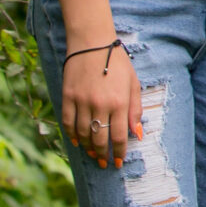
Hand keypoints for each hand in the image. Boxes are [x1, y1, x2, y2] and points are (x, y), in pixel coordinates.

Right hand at [60, 38, 143, 168]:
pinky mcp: (67, 96)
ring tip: (92, 153)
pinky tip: (76, 142)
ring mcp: (82, 101)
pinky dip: (71, 135)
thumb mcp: (133, 84)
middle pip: (100, 139)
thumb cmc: (117, 63)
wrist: (92, 43)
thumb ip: (135, 110)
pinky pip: (67, 122)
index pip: (119, 136)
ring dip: (87, 147)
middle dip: (102, 155)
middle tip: (103, 163)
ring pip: (83, 133)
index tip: (118, 163)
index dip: (119, 152)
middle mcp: (100, 105)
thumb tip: (138, 134)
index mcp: (119, 102)